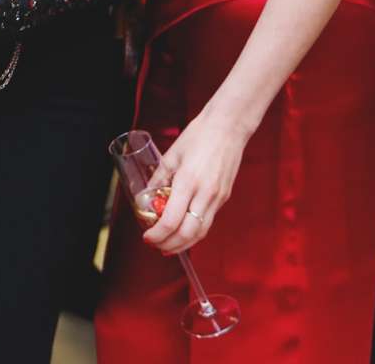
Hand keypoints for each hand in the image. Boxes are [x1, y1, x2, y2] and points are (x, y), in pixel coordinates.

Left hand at [140, 110, 250, 255]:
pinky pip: (208, 221)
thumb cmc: (198, 136)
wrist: (228, 127)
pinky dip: (195, 232)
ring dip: (184, 244)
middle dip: (169, 245)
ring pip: (201, 232)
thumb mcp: (172, 155)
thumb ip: (159, 178)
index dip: (157, 234)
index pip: (171, 220)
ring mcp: (217, 197)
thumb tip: (147, 198)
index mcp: (188, 182)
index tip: (146, 237)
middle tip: (156, 246)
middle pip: (187, 233)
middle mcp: (205, 194)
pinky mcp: (224, 197)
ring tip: (168, 246)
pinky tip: (183, 232)